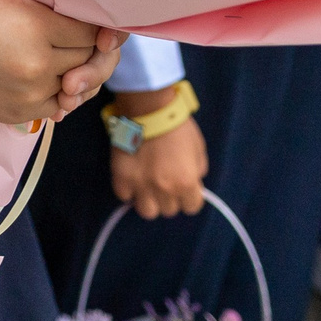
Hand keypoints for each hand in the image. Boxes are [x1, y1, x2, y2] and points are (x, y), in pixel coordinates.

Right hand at [0, 0, 120, 124]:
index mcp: (34, 26)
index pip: (90, 30)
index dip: (91, 21)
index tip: (83, 14)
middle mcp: (35, 64)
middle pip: (87, 58)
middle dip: (84, 45)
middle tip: (74, 32)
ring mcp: (26, 94)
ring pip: (76, 85)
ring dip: (74, 71)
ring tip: (64, 54)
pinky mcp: (16, 114)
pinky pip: (56, 106)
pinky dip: (58, 92)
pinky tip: (50, 76)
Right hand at [109, 103, 208, 219]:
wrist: (149, 109)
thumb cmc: (177, 126)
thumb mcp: (199, 149)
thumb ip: (197, 171)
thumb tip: (192, 181)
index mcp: (186, 182)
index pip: (192, 207)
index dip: (189, 197)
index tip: (183, 187)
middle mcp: (164, 190)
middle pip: (169, 211)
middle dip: (169, 198)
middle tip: (164, 182)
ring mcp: (141, 186)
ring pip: (147, 211)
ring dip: (149, 200)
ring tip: (147, 186)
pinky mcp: (121, 178)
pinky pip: (124, 196)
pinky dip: (128, 190)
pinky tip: (132, 178)